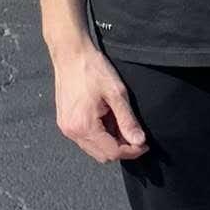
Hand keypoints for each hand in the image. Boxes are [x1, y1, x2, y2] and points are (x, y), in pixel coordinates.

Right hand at [49, 38, 147, 162]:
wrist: (70, 54)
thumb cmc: (93, 69)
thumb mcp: (116, 93)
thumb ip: (128, 120)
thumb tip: (139, 141)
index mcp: (85, 126)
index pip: (113, 152)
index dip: (132, 151)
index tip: (144, 143)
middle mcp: (72, 132)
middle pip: (102, 156)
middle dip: (121, 149)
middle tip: (135, 135)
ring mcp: (66, 128)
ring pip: (93, 149)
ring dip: (110, 143)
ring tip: (121, 124)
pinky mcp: (64, 122)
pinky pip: (84, 139)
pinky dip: (99, 136)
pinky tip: (107, 120)